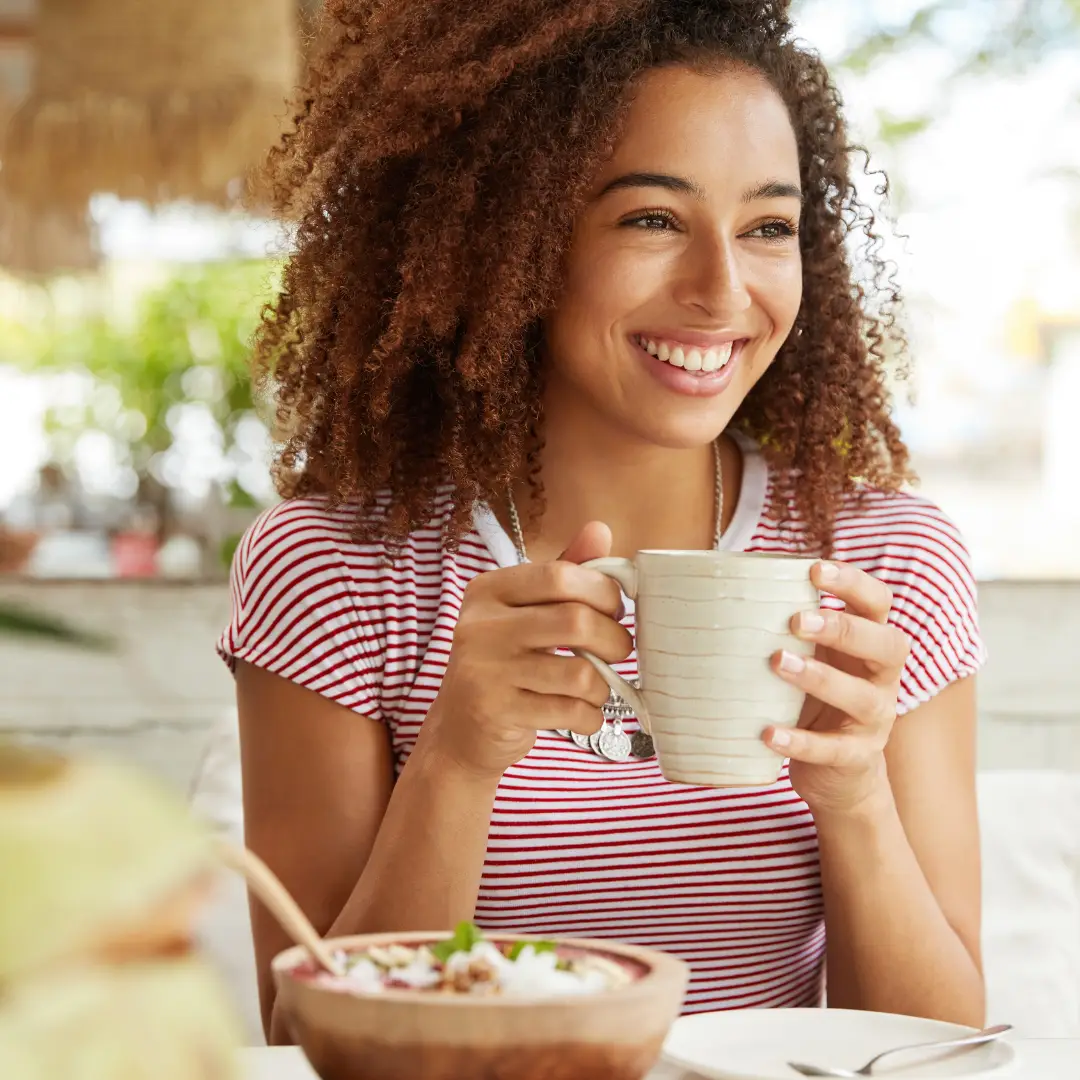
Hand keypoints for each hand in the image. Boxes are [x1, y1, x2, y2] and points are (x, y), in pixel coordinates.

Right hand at [421, 522, 631, 778]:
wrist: (460, 730)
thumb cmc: (503, 663)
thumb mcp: (524, 612)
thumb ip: (563, 572)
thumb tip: (600, 529)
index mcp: (488, 590)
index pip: (559, 576)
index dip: (602, 591)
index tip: (615, 609)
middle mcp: (480, 625)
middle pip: (575, 621)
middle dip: (614, 639)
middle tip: (619, 650)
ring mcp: (485, 670)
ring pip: (579, 673)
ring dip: (602, 685)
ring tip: (596, 687)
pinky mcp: (496, 711)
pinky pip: (569, 711)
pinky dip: (589, 716)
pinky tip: (581, 714)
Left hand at [763, 560, 910, 815]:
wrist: (839, 774)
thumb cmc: (813, 699)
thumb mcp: (809, 657)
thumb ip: (784, 627)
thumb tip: (718, 586)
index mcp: (869, 643)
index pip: (878, 602)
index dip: (853, 583)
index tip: (814, 569)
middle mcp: (881, 678)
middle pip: (886, 644)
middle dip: (842, 628)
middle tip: (794, 621)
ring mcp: (874, 720)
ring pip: (862, 697)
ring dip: (820, 677)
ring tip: (778, 663)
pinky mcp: (856, 758)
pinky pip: (832, 750)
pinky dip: (799, 742)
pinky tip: (767, 733)